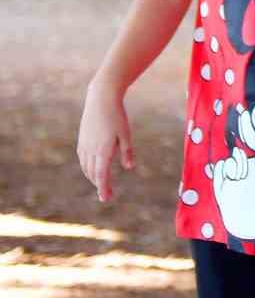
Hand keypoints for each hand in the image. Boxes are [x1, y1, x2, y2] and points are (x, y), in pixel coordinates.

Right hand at [77, 84, 134, 202]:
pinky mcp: (82, 140)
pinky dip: (87, 167)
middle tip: (106, 195)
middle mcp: (91, 150)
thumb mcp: (126, 134)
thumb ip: (127, 152)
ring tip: (101, 184)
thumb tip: (129, 167)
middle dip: (99, 185)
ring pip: (86, 167)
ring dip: (93, 177)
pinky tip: (92, 169)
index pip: (102, 175)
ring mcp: (84, 145)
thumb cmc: (117, 116)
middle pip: (93, 173)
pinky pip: (83, 159)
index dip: (103, 188)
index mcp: (103, 150)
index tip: (105, 198)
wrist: (100, 99)